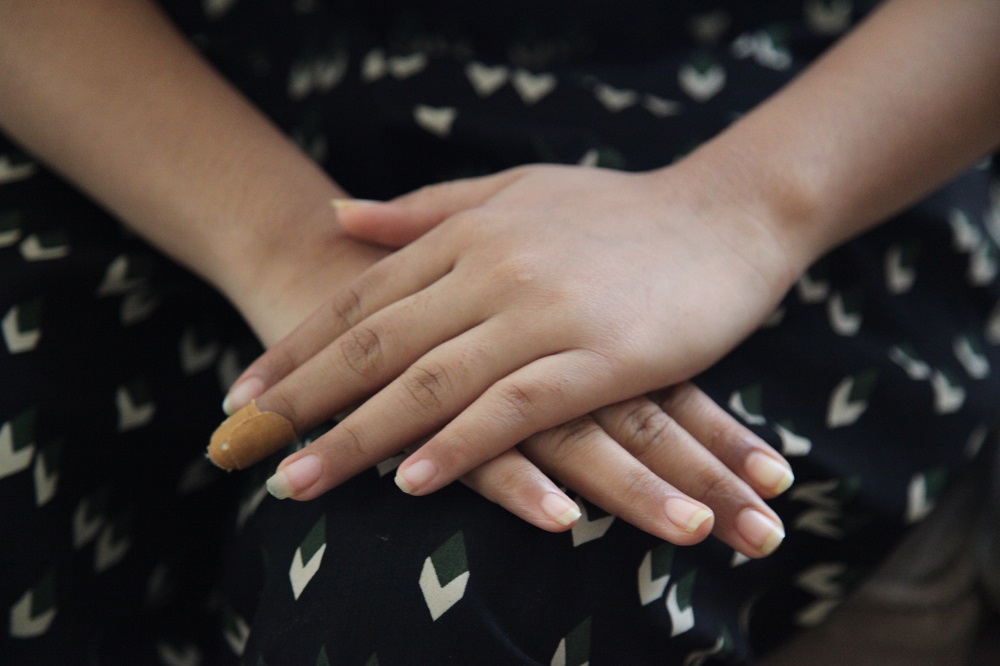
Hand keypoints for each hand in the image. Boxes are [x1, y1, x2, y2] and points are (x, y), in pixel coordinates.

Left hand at [215, 164, 795, 555]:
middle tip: (239, 445)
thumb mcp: (515, 191)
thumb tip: (340, 214)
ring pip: (431, 383)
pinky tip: (410, 479)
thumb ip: (425, 209)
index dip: (298, 348)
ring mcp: (544, 313)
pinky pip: (513, 409)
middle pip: (378, 344)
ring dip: (357, 437)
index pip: (362, 298)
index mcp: (470, 232)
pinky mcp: (599, 357)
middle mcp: (494, 269)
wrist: (727, 216)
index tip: (244, 393)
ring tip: (298, 479)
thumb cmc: (619, 211)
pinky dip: (457, 446)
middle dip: (302, 398)